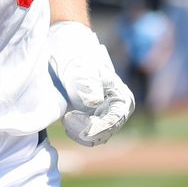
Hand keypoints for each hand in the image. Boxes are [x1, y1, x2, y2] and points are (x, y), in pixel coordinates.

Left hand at [47, 21, 133, 146]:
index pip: (112, 122)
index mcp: (122, 98)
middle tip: (65, 118)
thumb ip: (88, 84)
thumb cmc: (76, 55)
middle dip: (83, 130)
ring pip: (95, 137)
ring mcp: (104, 115)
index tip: (70, 118)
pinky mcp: (92, 118)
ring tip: (65, 117)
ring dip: (79, 132)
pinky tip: (66, 119)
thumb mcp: (80, 67)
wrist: (65, 49)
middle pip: (104, 133)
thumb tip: (94, 102)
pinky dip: (76, 131)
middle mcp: (117, 109)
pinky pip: (87, 135)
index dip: (93, 126)